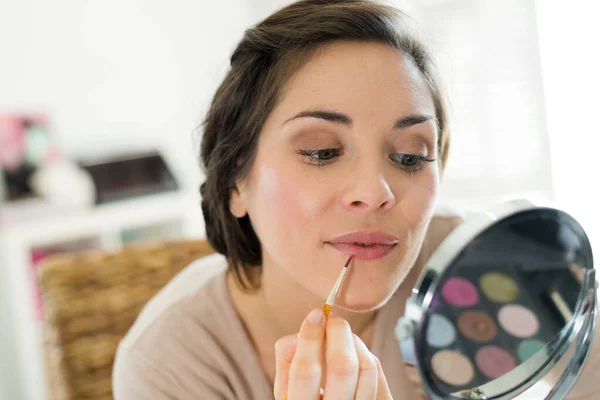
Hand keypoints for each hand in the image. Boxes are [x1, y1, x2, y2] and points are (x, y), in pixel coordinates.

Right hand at [274, 308, 392, 399]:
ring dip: (354, 341)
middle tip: (332, 319)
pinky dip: (365, 354)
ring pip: (366, 366)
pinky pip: (378, 373)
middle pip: (343, 366)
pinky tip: (353, 352)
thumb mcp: (286, 389)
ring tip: (341, 336)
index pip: (305, 371)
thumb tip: (298, 334)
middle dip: (338, 332)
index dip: (310, 338)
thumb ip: (286, 361)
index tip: (315, 315)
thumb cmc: (305, 398)